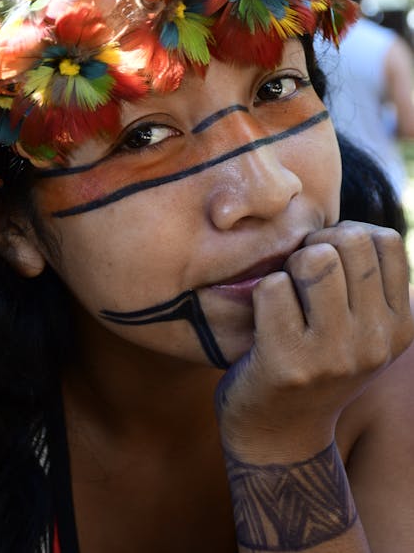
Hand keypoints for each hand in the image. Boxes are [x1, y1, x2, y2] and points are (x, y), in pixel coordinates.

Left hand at [216, 221, 413, 462]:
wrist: (279, 435)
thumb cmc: (314, 363)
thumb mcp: (360, 330)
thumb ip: (364, 282)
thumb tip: (342, 226)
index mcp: (400, 326)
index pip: (386, 240)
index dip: (349, 234)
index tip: (330, 261)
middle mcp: (377, 341)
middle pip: (350, 241)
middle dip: (316, 245)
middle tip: (300, 275)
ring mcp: (335, 355)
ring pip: (313, 259)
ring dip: (289, 267)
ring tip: (285, 296)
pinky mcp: (290, 363)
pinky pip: (273, 287)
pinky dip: (261, 294)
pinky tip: (265, 322)